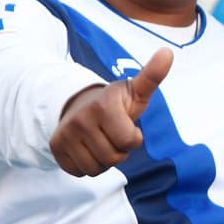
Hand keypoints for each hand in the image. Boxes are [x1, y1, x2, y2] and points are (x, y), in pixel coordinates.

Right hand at [50, 48, 172, 176]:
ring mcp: (65, 134)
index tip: (128, 125)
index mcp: (103, 106)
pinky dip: (87, 166)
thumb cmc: (117, 103)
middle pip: (113, 158)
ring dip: (104, 161)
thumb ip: (152, 76)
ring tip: (101, 141)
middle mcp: (80, 120)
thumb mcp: (136, 91)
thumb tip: (168, 52)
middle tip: (113, 134)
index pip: (129, 142)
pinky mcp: (55, 148)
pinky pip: (79, 172)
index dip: (133, 138)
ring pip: (96, 168)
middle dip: (119, 151)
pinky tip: (87, 148)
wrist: (80, 104)